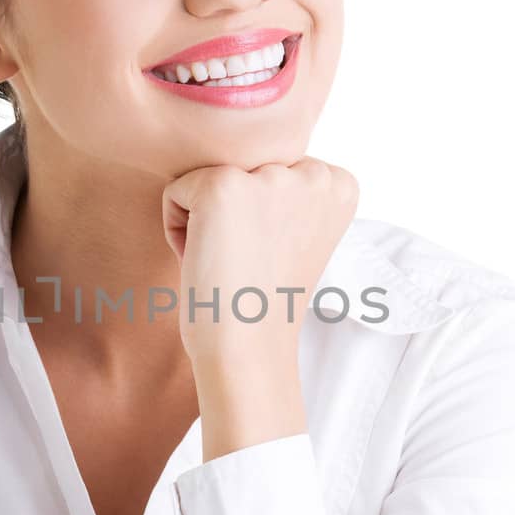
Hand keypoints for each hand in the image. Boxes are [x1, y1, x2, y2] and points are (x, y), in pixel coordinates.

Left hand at [160, 157, 359, 372]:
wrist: (247, 347)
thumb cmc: (263, 300)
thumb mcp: (298, 234)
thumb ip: (289, 192)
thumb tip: (250, 167)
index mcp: (338, 185)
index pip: (274, 169)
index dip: (262, 216)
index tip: (271, 254)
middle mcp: (312, 173)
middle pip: (243, 169)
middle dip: (235, 214)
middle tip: (248, 261)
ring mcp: (269, 176)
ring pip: (210, 179)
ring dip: (205, 221)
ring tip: (228, 261)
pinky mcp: (222, 186)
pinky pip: (175, 191)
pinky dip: (176, 229)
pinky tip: (205, 259)